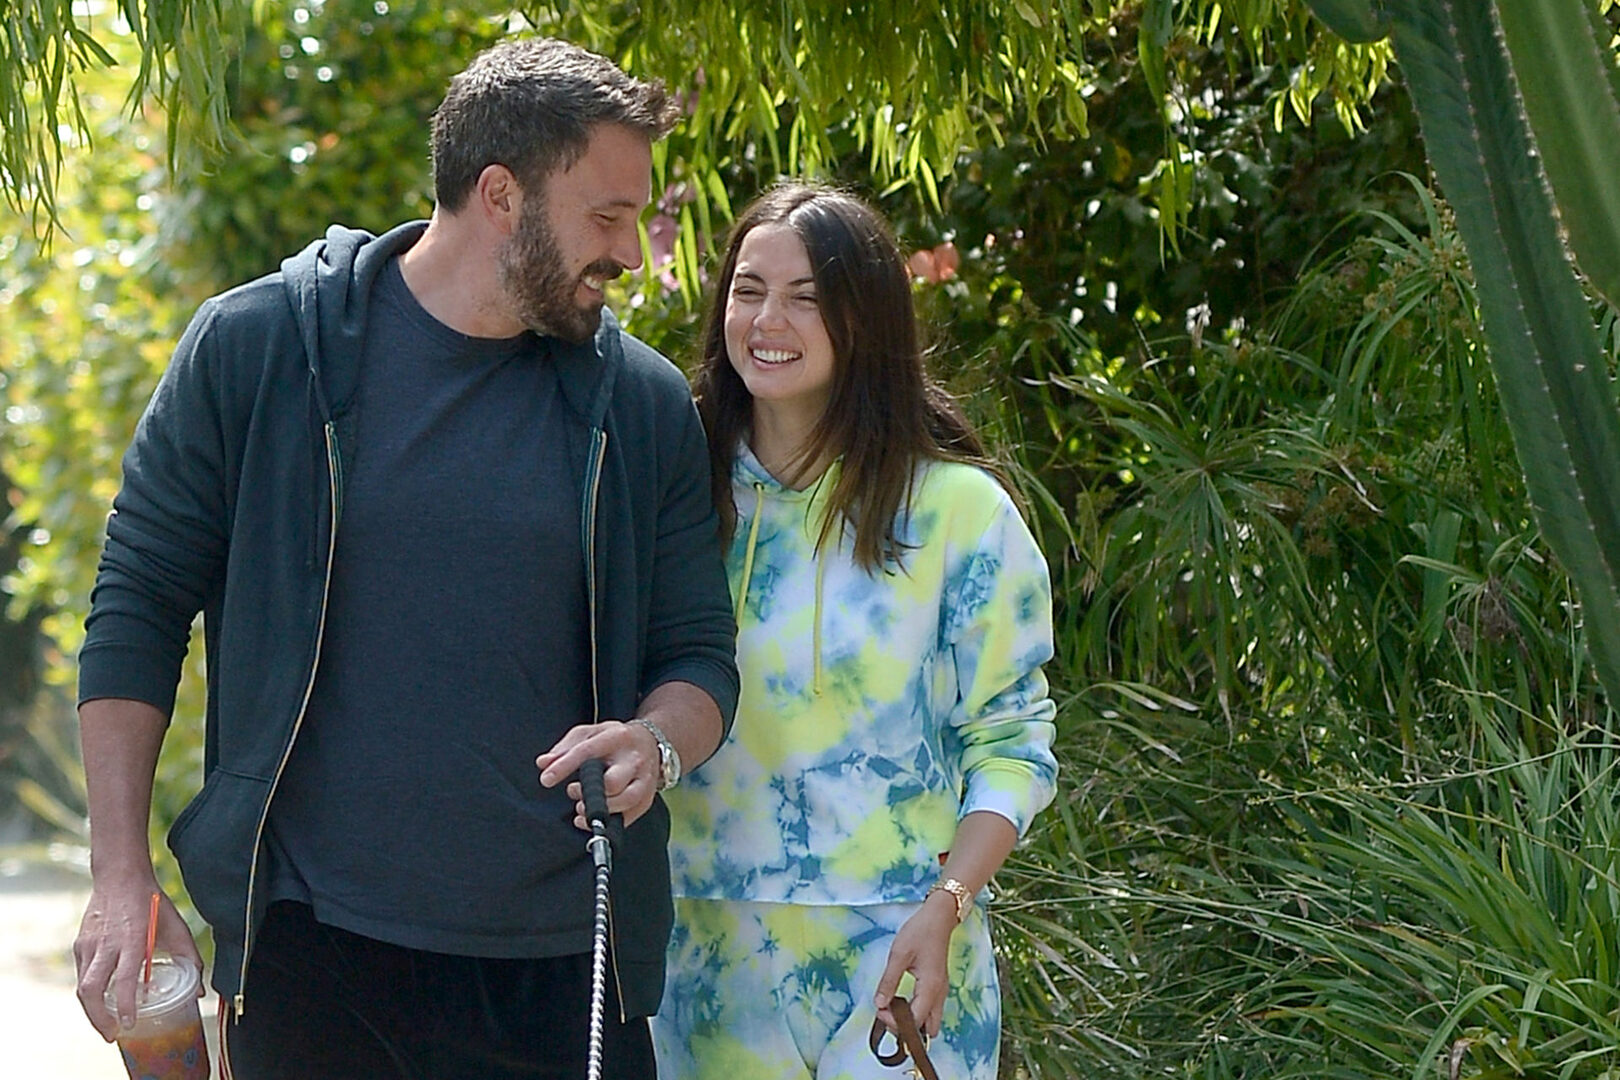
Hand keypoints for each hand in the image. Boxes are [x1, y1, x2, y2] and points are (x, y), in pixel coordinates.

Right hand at [74, 876, 201, 1040]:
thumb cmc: (151, 903)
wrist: (120, 877)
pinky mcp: (80, 945)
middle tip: (113, 1035)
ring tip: (107, 1024)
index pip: (123, 978)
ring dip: (92, 1011)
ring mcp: (89, 945)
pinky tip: (101, 1002)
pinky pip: (80, 975)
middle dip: (99, 1018)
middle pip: (91, 990)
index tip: (129, 1024)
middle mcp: (106, 944)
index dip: (124, 1005)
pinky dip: (90, 993)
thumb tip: (199, 990)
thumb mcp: (176, 926)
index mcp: (132, 939)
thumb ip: (189, 957)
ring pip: (82, 986)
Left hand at [536, 720, 660, 827]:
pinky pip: (628, 818)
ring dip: (597, 810)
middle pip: (613, 783)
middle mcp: (634, 759)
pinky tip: (589, 819)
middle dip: (588, 792)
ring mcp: (644, 780)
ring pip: (625, 802)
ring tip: (580, 806)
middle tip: (573, 791)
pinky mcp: (646, 799)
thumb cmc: (614, 739)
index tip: (546, 779)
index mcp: (618, 737)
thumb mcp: (589, 734)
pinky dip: (606, 823)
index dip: (565, 767)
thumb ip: (564, 748)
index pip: (588, 752)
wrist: (650, 742)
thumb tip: (543, 764)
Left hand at [872, 891, 958, 1037]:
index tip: (879, 1011)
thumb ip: (888, 981)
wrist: (939, 917)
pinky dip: (917, 1013)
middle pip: (927, 1029)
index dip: (895, 1023)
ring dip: (912, 1022)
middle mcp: (939, 994)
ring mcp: (941, 991)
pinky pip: (930, 1010)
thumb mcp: (899, 955)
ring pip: (930, 1021)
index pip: (915, 1021)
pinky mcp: (939, 986)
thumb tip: (879, 1004)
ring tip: (893, 1009)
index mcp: (930, 988)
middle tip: (887, 1014)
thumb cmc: (921, 931)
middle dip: (906, 1028)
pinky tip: (902, 1002)